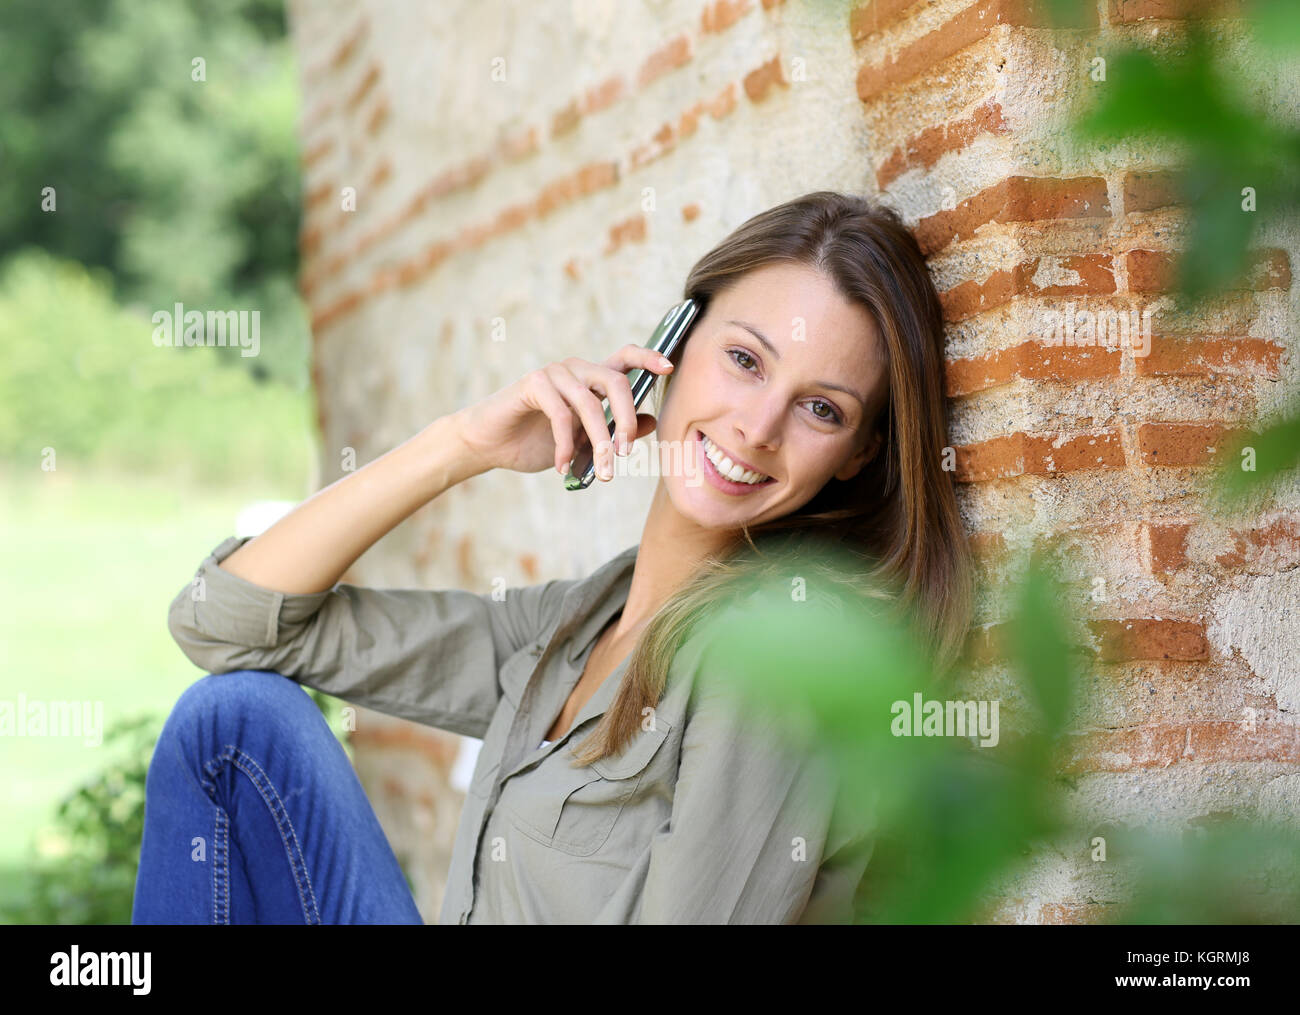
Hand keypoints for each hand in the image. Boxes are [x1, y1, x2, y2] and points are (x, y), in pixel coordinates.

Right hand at [449, 344, 673, 478]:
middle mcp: (576, 369)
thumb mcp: (584, 441)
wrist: (491, 445)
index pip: (625, 358)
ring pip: (591, 404)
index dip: (648, 358)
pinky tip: (562, 465)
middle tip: (625, 454)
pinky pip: (562, 415)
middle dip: (626, 419)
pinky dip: (566, 445)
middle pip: (617, 382)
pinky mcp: (534, 384)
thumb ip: (615, 430)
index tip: (668, 368)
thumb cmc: (537, 441)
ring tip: (602, 472)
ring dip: (599, 442)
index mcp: (591, 378)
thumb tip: (651, 420)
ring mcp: (554, 373)